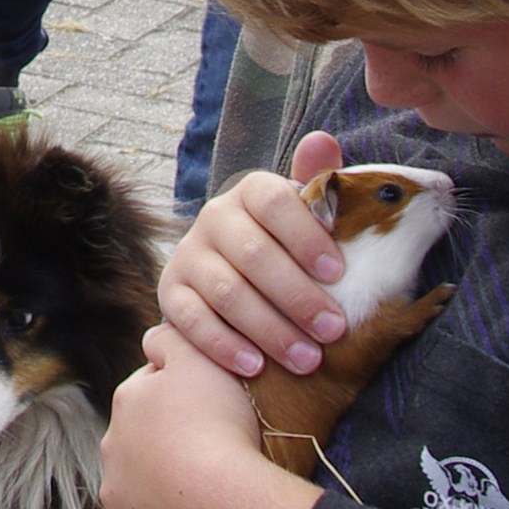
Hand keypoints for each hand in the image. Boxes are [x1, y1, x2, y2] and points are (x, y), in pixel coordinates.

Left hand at [103, 322, 326, 508]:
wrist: (225, 498)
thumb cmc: (217, 426)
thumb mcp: (197, 359)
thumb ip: (168, 338)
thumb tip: (152, 335)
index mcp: (125, 401)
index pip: (150, 390)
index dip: (182, 394)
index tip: (209, 406)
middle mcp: (112, 445)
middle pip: (142, 436)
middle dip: (166, 437)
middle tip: (208, 443)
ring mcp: (118, 491)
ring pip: (140, 478)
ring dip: (162, 477)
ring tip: (201, 479)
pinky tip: (188, 508)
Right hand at [157, 131, 348, 378]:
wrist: (238, 277)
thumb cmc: (289, 248)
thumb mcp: (308, 217)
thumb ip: (320, 184)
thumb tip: (323, 141)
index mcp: (251, 192)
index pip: (273, 202)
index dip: (305, 235)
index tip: (339, 272)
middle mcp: (214, 218)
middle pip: (253, 254)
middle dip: (297, 296)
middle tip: (334, 330)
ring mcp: (188, 256)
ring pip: (226, 291)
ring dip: (269, 328)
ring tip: (308, 359)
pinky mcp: (170, 294)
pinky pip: (191, 320)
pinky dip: (223, 345)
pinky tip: (254, 368)